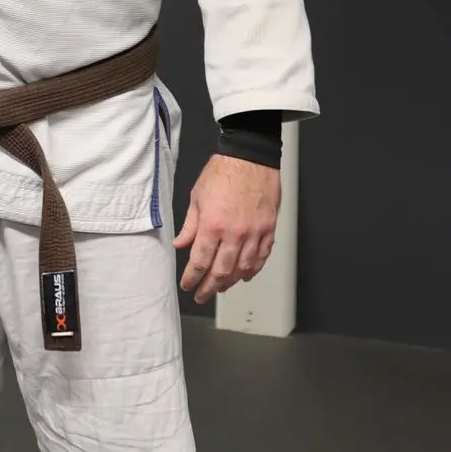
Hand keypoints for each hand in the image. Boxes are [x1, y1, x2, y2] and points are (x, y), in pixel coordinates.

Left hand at [174, 154, 279, 303]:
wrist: (250, 157)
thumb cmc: (223, 172)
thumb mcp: (197, 197)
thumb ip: (190, 225)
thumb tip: (181, 244)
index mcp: (212, 225)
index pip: (200, 262)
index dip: (192, 278)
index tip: (187, 285)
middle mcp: (234, 233)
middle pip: (221, 271)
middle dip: (209, 287)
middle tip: (202, 294)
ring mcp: (254, 233)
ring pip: (243, 268)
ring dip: (231, 281)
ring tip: (221, 287)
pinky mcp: (269, 229)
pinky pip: (262, 256)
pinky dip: (253, 269)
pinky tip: (245, 275)